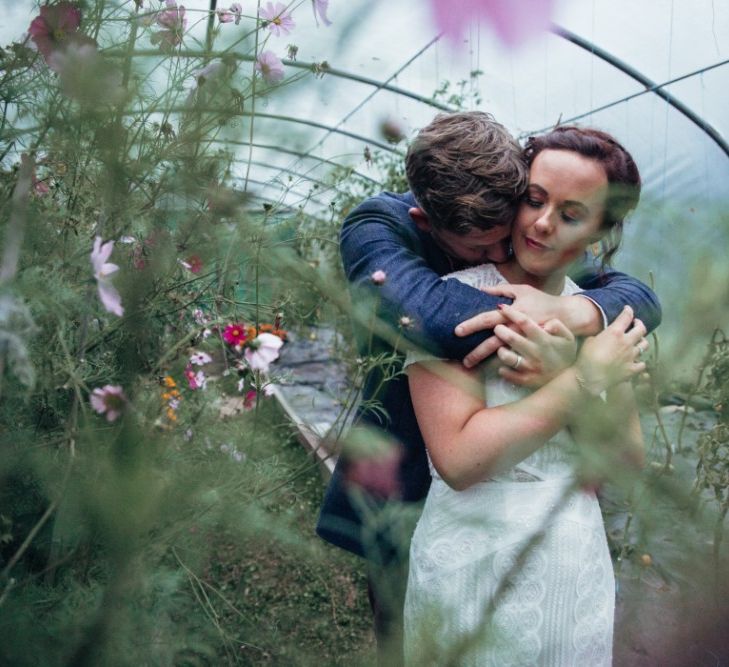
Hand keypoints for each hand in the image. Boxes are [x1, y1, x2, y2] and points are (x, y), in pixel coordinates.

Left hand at [455, 284, 600, 367]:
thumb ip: (501, 290)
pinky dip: (504, 367)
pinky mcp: (537, 351)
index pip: (489, 319)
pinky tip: (492, 369)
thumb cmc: (543, 301)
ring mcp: (528, 344)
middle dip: (476, 351)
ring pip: (503, 355)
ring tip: (469, 364)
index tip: (458, 331)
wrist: (570, 315)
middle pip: (493, 342)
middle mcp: (519, 330)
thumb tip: (481, 290)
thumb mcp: (523, 290)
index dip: (472, 324)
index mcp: (514, 313)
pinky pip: (518, 364)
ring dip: (486, 360)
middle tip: (462, 359)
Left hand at [493, 305, 577, 386]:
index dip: (511, 313)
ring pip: (507, 357)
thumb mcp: (568, 337)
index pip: (525, 322)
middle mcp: (536, 352)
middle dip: (500, 330)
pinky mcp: (527, 380)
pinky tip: (504, 366)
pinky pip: (508, 374)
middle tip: (498, 328)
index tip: (501, 308)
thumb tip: (546, 325)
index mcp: (544, 339)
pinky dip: (503, 370)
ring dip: (500, 350)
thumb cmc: (566, 353)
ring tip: (501, 347)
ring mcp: (531, 367)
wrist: (573, 378)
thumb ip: (558, 325)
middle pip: (511, 338)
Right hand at [575, 306, 647, 394]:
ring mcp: (632, 356)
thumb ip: (601, 335)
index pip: (626, 317)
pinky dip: (640, 361)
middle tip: (636, 323)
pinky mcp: (632, 369)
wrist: (590, 377)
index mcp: (615, 332)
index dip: (628, 311)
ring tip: (638, 341)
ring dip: (641, 341)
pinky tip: (636, 361)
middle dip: (639, 324)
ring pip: (644, 345)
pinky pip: (642, 363)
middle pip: (641, 329)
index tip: (628, 309)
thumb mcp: (590, 340)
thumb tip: (604, 335)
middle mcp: (627, 342)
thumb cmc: (586, 357)